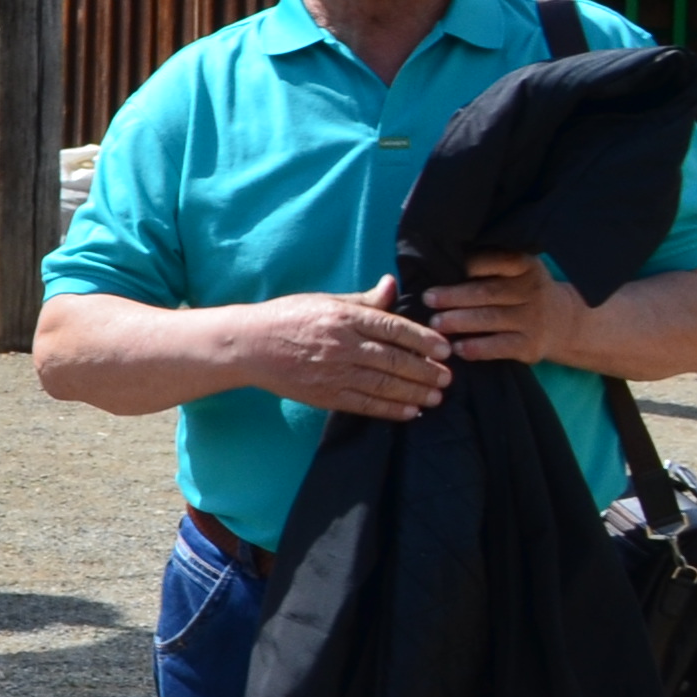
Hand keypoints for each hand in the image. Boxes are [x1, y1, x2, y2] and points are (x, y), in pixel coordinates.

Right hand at [234, 282, 452, 418]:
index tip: (446, 349)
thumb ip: (363, 299)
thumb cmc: (287, 317)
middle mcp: (342, 345)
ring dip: (414, 392)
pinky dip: (390, 409)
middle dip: (426, 370)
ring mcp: (333, 372)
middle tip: (448, 377)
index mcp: (344, 317)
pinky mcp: (324, 394)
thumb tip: (393, 286)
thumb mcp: (325, 300)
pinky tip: (409, 411)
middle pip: (394, 360)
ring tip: (436, 396)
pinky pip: (365, 404)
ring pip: (384, 384)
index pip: (394, 328)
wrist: (248, 346)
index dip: (424, 340)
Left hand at [423, 248, 591, 369]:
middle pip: (488, 292)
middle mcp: (532, 291)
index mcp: (525, 266)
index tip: (445, 266)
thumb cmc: (522, 291)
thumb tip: (439, 260)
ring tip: (435, 323)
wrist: (563, 322)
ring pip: (491, 319)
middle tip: (428, 299)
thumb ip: (489, 265)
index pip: (499, 261)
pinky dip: (478, 348)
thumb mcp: (516, 271)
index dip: (472, 264)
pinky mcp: (531, 345)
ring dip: (461, 321)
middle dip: (455, 296)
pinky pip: (500, 347)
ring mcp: (533, 319)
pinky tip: (458, 348)